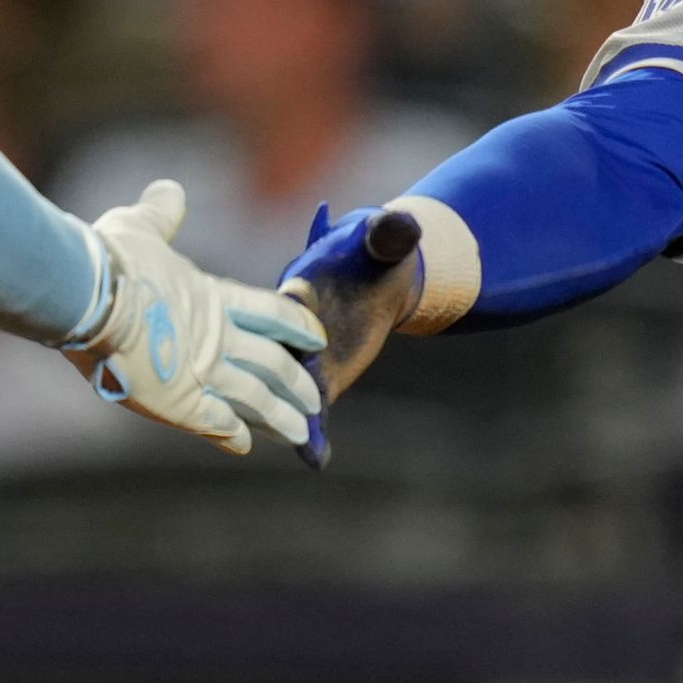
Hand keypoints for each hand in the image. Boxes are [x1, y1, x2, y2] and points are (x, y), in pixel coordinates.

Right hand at [64, 182, 323, 457]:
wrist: (85, 297)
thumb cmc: (110, 259)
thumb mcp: (138, 227)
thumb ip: (160, 214)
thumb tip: (170, 189)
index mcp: (210, 297)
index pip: (271, 313)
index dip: (297, 325)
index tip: (318, 338)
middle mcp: (215, 339)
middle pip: (272, 364)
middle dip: (296, 383)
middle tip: (318, 401)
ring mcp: (201, 373)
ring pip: (255, 399)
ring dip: (279, 418)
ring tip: (299, 434)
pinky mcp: (179, 404)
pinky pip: (215, 424)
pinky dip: (229, 435)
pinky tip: (243, 446)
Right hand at [277, 205, 428, 464]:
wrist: (378, 275)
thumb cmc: (377, 251)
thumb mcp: (386, 240)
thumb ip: (390, 234)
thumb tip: (403, 223)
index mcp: (302, 286)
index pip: (290, 304)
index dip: (289, 318)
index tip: (294, 332)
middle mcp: (291, 327)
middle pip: (279, 353)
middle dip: (281, 375)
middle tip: (284, 398)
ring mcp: (301, 356)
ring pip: (286, 387)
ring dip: (287, 413)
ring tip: (299, 442)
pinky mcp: (319, 377)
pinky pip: (311, 408)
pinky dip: (313, 432)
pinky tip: (317, 459)